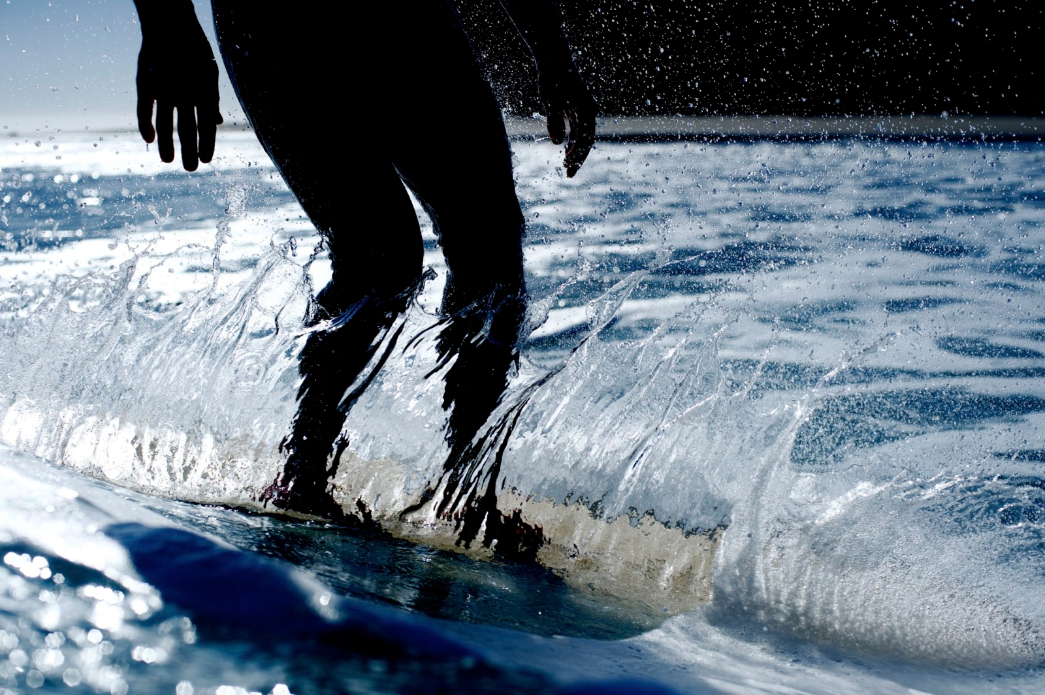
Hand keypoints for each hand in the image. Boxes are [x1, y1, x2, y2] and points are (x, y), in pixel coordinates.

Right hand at [136, 18, 222, 171]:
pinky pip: (144, 107)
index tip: (206, 160)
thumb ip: (211, 99)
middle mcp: (185, 90)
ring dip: (167, 144)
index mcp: (204, 88)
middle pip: (188, 127)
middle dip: (189, 150)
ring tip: (169, 161)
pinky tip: (148, 139)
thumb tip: (216, 124)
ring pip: (165, 122)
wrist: (170, 23)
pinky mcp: (146, 80)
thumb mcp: (209, 73)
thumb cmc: (193, 51)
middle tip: (190, 169)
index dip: (207, 143)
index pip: (207, 124)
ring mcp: (164, 86)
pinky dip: (145, 124)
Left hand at [537, 63, 595, 177]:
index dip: (578, 156)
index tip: (568, 169)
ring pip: (581, 136)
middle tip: (569, 176)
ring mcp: (582, 110)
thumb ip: (554, 121)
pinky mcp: (574, 108)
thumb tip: (557, 143)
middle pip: (586, 141)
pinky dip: (571, 141)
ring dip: (575, 151)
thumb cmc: (552, 77)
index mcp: (587, 110)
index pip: (585, 140)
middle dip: (578, 159)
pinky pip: (576, 129)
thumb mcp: (550, 100)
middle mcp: (588, 111)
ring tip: (566, 167)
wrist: (554, 57)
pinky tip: (564, 150)